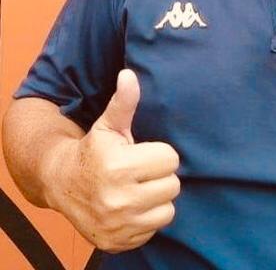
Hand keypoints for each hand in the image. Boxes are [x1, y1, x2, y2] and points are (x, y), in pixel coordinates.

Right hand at [45, 69, 180, 252]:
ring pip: (168, 209)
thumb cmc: (94, 150)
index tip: (142, 153)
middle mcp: (118, 199)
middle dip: (159, 176)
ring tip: (138, 188)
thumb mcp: (108, 125)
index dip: (159, 154)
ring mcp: (119, 224)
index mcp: (119, 166)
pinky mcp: (119, 242)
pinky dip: (147, 219)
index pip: (170, 158)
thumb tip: (129, 75)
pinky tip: (131, 207)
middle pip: (172, 185)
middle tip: (140, 171)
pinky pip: (154, 229)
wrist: (61, 184)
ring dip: (157, 199)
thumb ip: (124, 102)